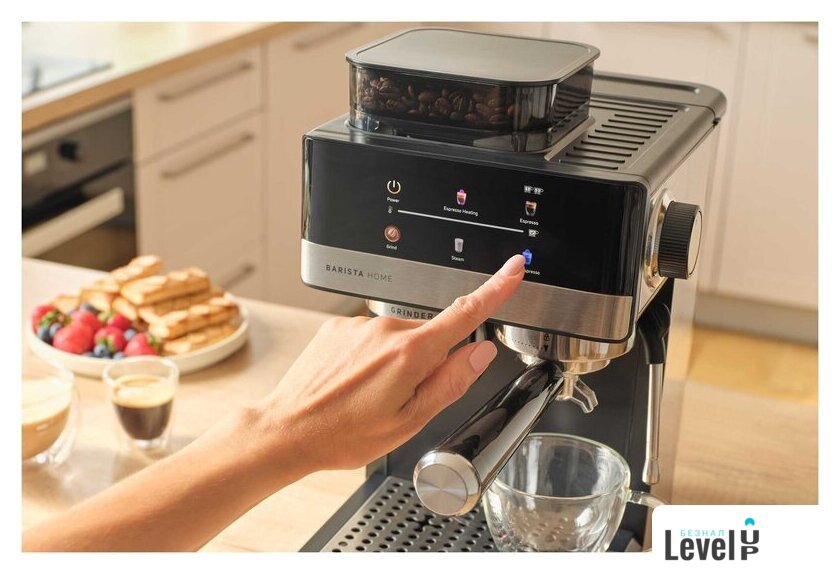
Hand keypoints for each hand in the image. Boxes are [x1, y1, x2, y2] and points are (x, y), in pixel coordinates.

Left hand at [256, 254, 525, 475]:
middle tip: (401, 399)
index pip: (466, 313)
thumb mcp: (411, 420)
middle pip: (429, 336)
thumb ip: (451, 382)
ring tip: (369, 396)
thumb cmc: (344, 433)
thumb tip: (481, 354)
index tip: (513, 268)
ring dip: (396, 362)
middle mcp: (386, 328)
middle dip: (426, 362)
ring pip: (399, 338)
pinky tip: (352, 383)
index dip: (496, 288)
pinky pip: (371, 336)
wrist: (288, 430)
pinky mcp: (339, 325)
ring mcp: (360, 324)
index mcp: (410, 353)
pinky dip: (371, 357)